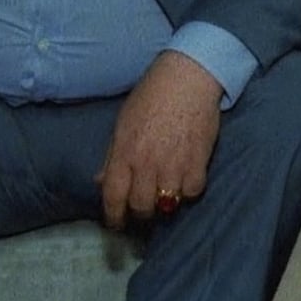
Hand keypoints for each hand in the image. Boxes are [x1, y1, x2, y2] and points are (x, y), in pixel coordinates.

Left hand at [96, 51, 221, 226]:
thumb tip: (101, 182)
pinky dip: (188, 190)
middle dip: (140, 212)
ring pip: (167, 204)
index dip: (113, 217)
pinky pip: (192, 191)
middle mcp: (146, 163)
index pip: (113, 197)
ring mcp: (174, 163)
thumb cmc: (152, 96)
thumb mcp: (123, 123)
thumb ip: (112, 155)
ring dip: (165, 202)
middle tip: (144, 207)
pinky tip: (185, 179)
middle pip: (141, 207)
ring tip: (165, 193)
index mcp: (124, 153)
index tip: (116, 224)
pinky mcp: (198, 161)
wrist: (187, 77)